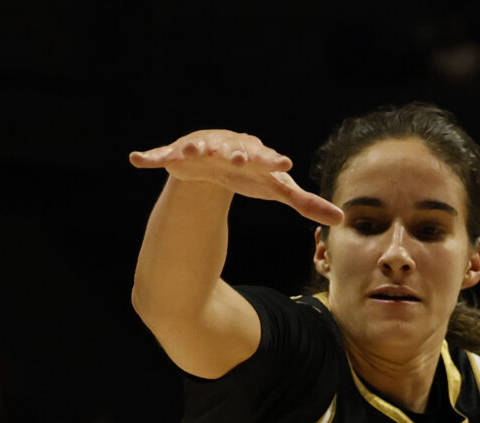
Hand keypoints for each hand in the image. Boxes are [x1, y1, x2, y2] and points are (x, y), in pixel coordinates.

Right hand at [128, 130, 342, 223]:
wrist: (216, 160)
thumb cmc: (252, 174)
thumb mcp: (276, 188)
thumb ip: (305, 202)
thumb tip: (343, 218)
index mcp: (253, 155)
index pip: (266, 158)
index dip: (273, 161)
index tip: (283, 162)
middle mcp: (226, 147)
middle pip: (231, 149)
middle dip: (233, 152)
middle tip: (235, 157)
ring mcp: (199, 149)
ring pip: (196, 147)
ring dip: (195, 149)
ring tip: (192, 152)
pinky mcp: (176, 156)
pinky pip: (161, 155)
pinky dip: (150, 156)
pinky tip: (137, 160)